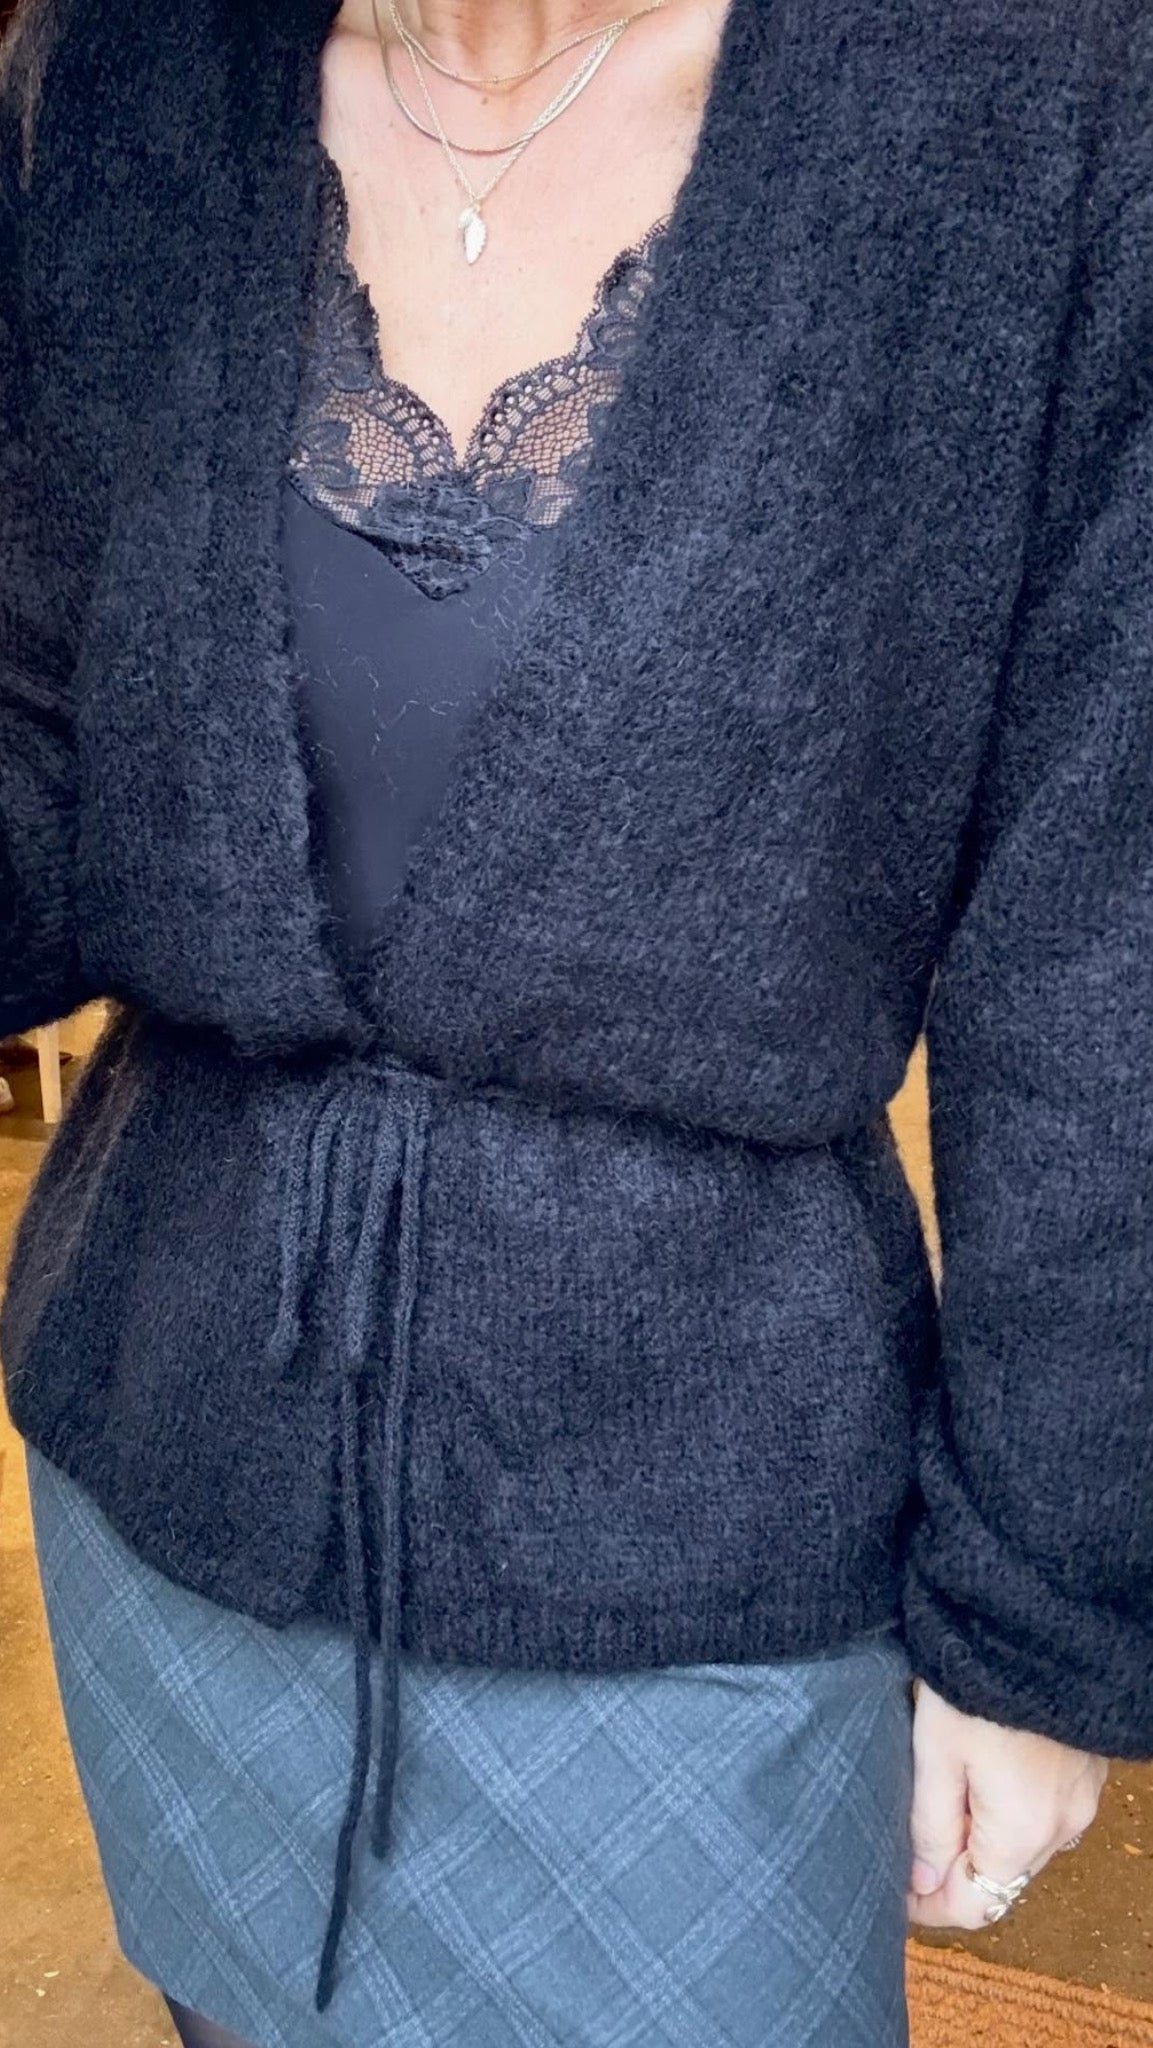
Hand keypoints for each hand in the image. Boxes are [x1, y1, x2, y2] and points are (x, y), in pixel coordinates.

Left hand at [906, 1678, 1108, 1928]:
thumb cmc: (974, 1681)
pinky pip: (1044, 1813)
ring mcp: (1082, 1799)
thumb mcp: (934, 1753)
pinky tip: (980, 1774)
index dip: (929, 1907)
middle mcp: (1062, 1827)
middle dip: (953, 1871)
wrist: (1030, 1622)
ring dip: (982, 1838)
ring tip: (939, 1799)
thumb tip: (924, 1883)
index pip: (976, 1907)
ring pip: (1023, 1847)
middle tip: (906, 1841)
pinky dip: (1010, 1811)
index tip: (892, 1891)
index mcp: (1021, 1833)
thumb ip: (928, 1826)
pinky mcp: (1086, 1771)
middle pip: (1002, 1879)